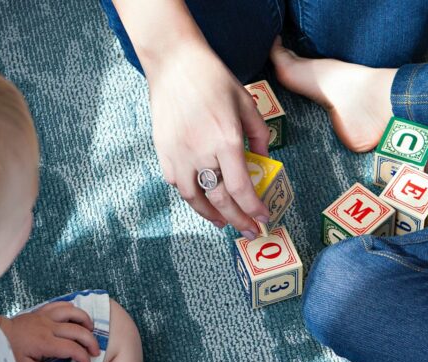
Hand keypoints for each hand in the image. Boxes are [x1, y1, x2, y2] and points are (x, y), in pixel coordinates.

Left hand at [0, 302, 99, 361]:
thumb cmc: (8, 354)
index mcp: (45, 343)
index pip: (72, 349)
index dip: (84, 358)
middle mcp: (49, 327)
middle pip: (78, 330)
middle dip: (91, 341)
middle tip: (95, 352)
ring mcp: (45, 317)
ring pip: (73, 312)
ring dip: (85, 320)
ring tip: (90, 330)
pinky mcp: (41, 311)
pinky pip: (60, 305)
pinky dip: (72, 308)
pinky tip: (76, 316)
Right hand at [145, 42, 270, 237]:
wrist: (174, 63)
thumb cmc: (213, 79)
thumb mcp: (246, 103)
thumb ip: (259, 135)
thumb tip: (263, 161)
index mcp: (226, 140)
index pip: (241, 189)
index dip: (253, 209)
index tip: (263, 219)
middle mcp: (201, 152)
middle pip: (221, 200)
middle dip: (238, 220)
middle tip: (250, 231)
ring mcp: (179, 154)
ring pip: (195, 199)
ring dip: (212, 215)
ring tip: (224, 222)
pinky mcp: (163, 152)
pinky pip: (178, 184)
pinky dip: (192, 196)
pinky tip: (202, 199)